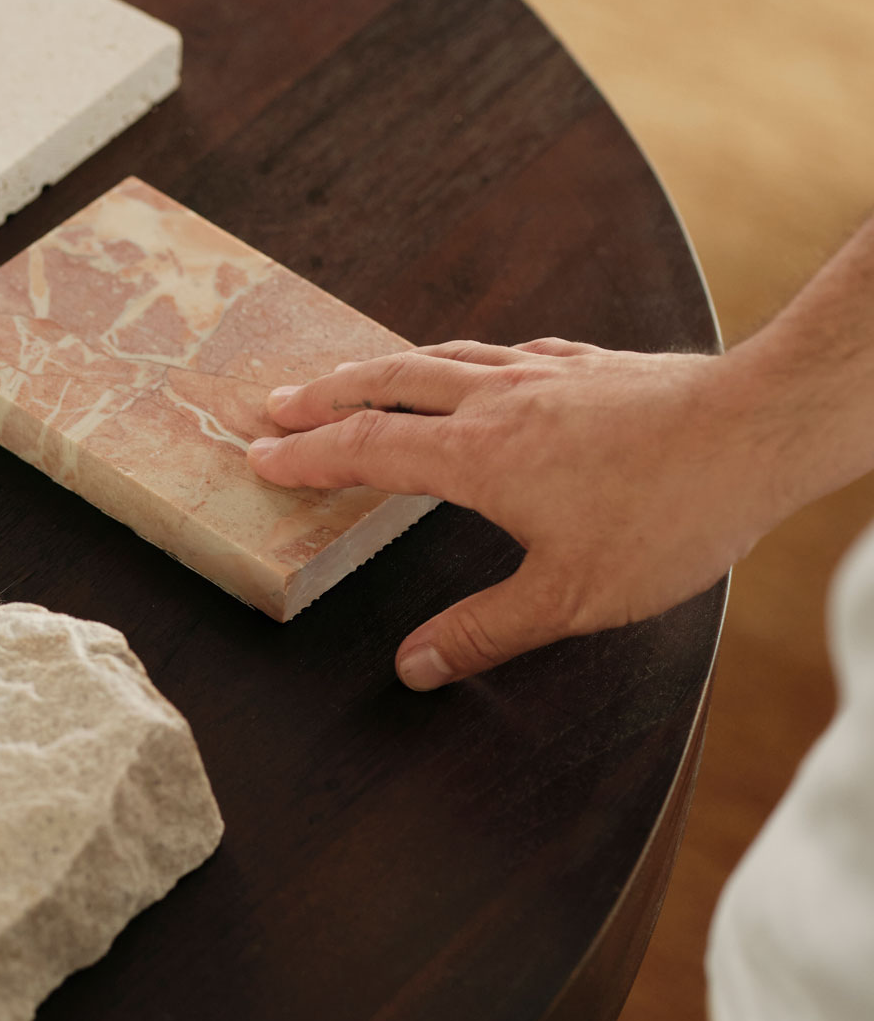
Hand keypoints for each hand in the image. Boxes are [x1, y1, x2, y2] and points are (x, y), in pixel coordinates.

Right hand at [246, 339, 792, 687]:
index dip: (307, 456)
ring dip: (386, 367)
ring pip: (443, 358)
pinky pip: (505, 353)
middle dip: (326, 396)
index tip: (261, 457)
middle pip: (388, 385)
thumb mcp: (571, 597)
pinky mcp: (590, 365)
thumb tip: (415, 667)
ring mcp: (545, 375)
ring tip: (356, 375)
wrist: (758, 428)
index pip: (368, 450)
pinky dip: (466, 359)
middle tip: (279, 401)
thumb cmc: (671, 512)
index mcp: (477, 457)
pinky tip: (479, 367)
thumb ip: (486, 631)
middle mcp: (498, 402)